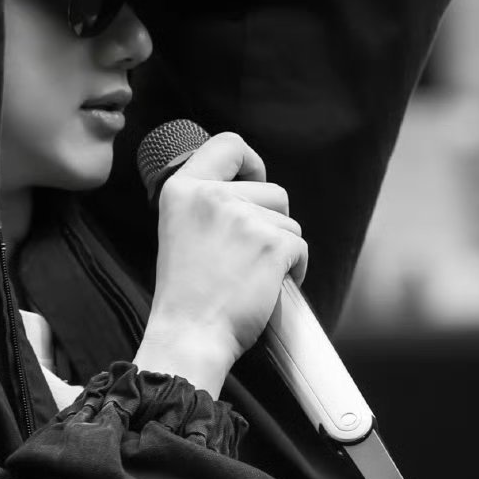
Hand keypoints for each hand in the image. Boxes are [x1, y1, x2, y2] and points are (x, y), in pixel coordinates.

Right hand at [134, 132, 307, 394]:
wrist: (188, 335)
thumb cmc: (185, 293)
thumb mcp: (177, 229)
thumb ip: (206, 203)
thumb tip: (249, 188)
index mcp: (182, 189)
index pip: (228, 143)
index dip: (251, 162)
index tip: (253, 181)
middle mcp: (212, 196)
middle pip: (272, 189)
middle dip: (272, 221)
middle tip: (246, 255)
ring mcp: (244, 219)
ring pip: (289, 222)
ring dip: (281, 249)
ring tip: (252, 276)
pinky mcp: (272, 245)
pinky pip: (301, 247)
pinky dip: (294, 269)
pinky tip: (268, 287)